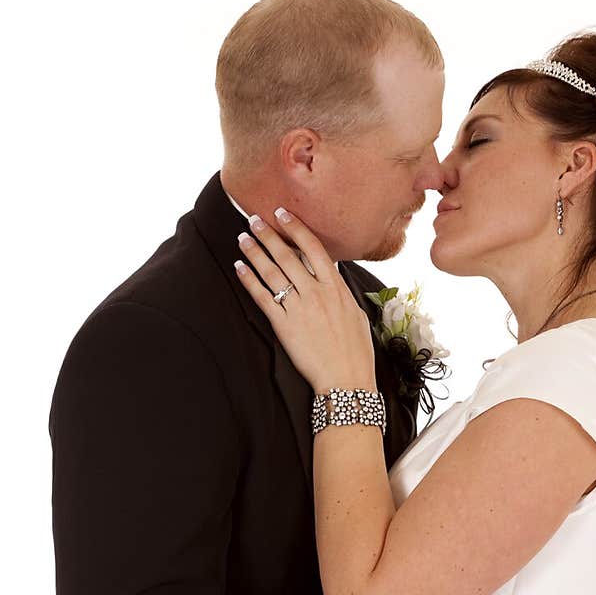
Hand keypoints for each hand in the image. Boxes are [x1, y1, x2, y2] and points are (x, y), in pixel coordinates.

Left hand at [234, 209, 376, 392]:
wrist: (346, 380)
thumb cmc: (355, 351)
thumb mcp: (356, 314)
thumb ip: (341, 291)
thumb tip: (333, 274)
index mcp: (336, 288)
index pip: (314, 249)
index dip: (296, 229)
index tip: (283, 214)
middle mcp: (316, 294)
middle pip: (288, 256)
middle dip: (269, 235)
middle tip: (254, 219)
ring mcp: (300, 309)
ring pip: (273, 273)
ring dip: (255, 253)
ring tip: (243, 238)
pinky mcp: (284, 326)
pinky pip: (263, 298)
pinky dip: (249, 281)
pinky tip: (239, 268)